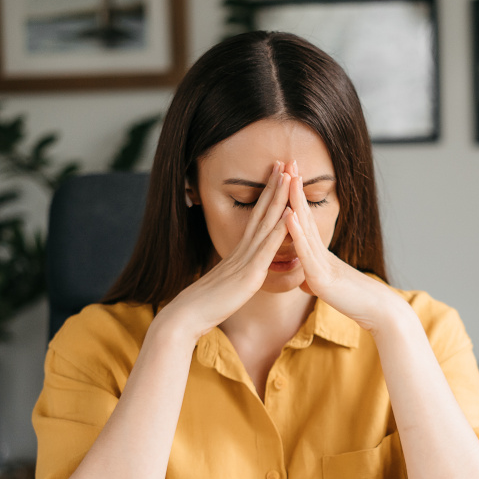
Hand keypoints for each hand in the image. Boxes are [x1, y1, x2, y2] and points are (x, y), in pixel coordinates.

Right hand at [157, 162, 291, 340]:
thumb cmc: (206, 305)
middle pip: (262, 212)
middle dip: (275, 186)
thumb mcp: (226, 284)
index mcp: (238, 252)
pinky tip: (290, 215)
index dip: (267, 196)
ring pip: (266, 223)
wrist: (188, 316)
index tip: (277, 176)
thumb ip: (235, 274)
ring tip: (289, 176)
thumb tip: (240, 271)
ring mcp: (246, 260)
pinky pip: (267, 249)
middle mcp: (242, 250)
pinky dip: (279, 231)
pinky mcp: (249, 274)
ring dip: (279, 199)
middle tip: (285, 162)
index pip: (256, 217)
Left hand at [284, 160, 400, 333]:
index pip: (304, 221)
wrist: (377, 312)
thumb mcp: (329, 289)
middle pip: (305, 215)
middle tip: (289, 160)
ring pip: (305, 228)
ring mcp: (322, 263)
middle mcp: (321, 253)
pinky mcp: (322, 277)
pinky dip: (297, 233)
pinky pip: (306, 252)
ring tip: (288, 177)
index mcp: (319, 255)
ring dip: (295, 202)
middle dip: (295, 188)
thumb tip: (305, 281)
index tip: (288, 175)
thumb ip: (316, 281)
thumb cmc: (355, 301)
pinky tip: (289, 216)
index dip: (295, 198)